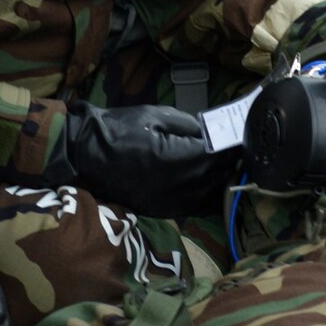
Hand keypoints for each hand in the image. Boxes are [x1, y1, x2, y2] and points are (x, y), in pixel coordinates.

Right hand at [58, 102, 237, 217]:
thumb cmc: (118, 129)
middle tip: (236, 147)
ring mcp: (170, 202)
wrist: (84, 155)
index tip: (241, 135)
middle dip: (230, 162)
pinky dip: (207, 196)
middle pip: (218, 177)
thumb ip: (189, 125)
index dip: (233, 145)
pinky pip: (195, 207)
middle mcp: (178, 187)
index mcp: (177, 159)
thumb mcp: (154, 116)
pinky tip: (209, 183)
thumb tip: (213, 132)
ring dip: (220, 180)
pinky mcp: (162, 210)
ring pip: (210, 196)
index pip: (220, 156)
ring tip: (225, 164)